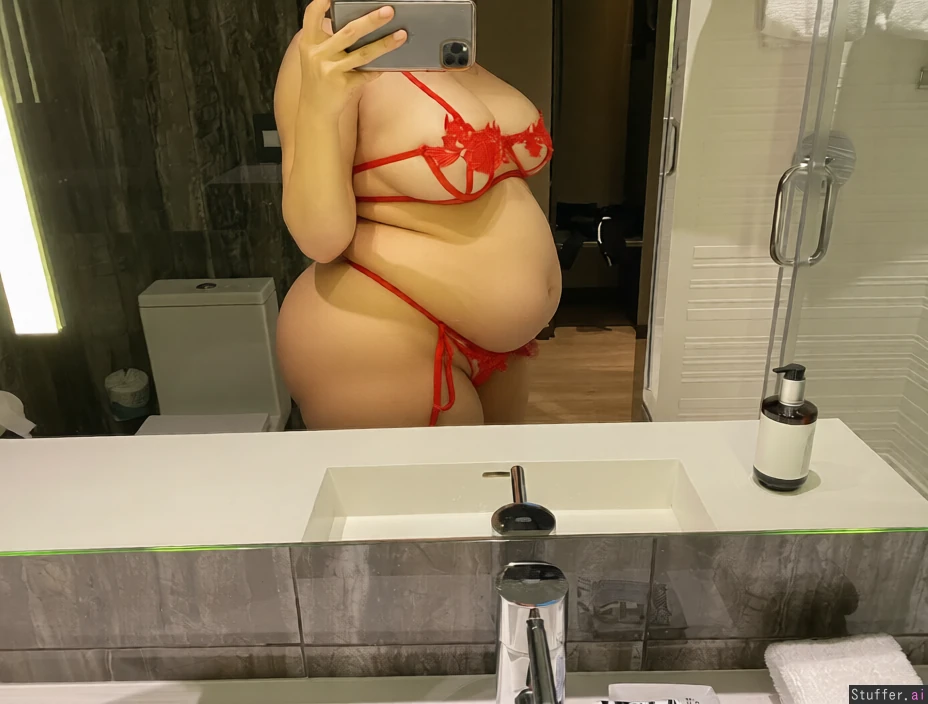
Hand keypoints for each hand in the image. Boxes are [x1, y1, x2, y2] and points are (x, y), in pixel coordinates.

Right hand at [299, 0, 407, 116]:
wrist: (315, 111)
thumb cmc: (319, 80)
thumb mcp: (316, 56)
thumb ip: (330, 40)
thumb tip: (361, 24)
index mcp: (309, 43)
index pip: (312, 15)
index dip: (321, 3)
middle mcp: (318, 54)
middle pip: (348, 32)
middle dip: (371, 20)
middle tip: (388, 11)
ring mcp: (330, 70)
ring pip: (363, 54)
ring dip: (385, 44)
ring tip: (401, 35)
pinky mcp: (343, 85)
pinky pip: (367, 74)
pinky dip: (378, 70)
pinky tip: (389, 64)